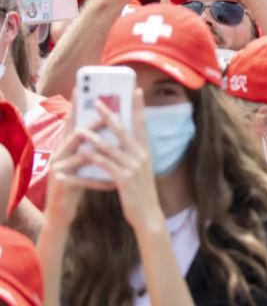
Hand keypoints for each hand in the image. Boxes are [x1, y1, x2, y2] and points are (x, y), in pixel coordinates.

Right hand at [44, 107, 111, 227]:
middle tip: (105, 115)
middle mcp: (59, 154)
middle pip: (75, 135)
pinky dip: (99, 181)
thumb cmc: (76, 182)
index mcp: (65, 147)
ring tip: (112, 147)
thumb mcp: (81, 162)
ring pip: (79, 157)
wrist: (60, 211)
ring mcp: (58, 169)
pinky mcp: (62, 184)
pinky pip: (84, 181)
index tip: (81, 89)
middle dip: (91, 125)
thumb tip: (108, 124)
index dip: (76, 106)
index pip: (72, 122)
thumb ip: (89, 145)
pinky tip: (113, 182)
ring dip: (96, 152)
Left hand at [78, 89, 165, 232]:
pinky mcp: (124, 179)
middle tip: (96, 102)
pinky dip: (93, 158)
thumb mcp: (141, 169)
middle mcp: (141, 155)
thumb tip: (124, 141)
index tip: (136, 91)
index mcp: (146, 151)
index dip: (139, 107)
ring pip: (110, 147)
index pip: (142, 124)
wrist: (148, 215)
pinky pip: (105, 165)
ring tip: (80, 130)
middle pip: (123, 130)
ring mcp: (133, 167)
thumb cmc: (141, 192)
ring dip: (93, 137)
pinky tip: (82, 153)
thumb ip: (134, 154)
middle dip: (109, 115)